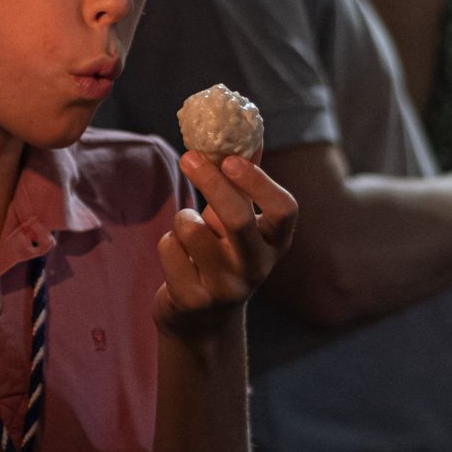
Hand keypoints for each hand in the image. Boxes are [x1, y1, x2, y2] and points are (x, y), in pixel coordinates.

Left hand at [154, 151, 297, 340]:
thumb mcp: (238, 221)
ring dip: (182, 219)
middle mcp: (256, 268)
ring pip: (191, 229)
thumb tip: (246, 131)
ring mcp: (226, 288)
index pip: (284, 210)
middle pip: (236, 218)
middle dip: (210, 182)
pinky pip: (169, 249)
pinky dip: (168, 245)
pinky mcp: (193, 300)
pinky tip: (178, 260)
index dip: (259, 182)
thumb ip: (243, 180)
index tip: (231, 159)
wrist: (201, 320)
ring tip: (188, 233)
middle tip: (189, 157)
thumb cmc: (221, 255)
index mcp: (275, 244)